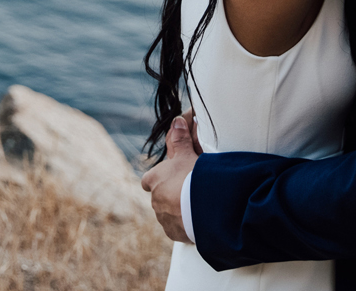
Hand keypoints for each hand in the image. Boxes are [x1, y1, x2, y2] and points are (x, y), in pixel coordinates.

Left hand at [141, 112, 199, 243]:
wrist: (206, 207)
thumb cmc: (195, 177)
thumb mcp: (188, 154)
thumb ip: (180, 139)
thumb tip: (177, 121)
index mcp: (154, 179)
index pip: (149, 179)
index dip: (160, 178)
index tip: (172, 177)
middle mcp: (154, 200)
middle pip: (160, 196)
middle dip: (172, 194)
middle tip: (190, 190)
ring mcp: (163, 218)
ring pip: (167, 213)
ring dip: (178, 209)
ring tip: (197, 205)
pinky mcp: (173, 233)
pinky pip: (177, 228)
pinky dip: (184, 224)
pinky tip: (198, 218)